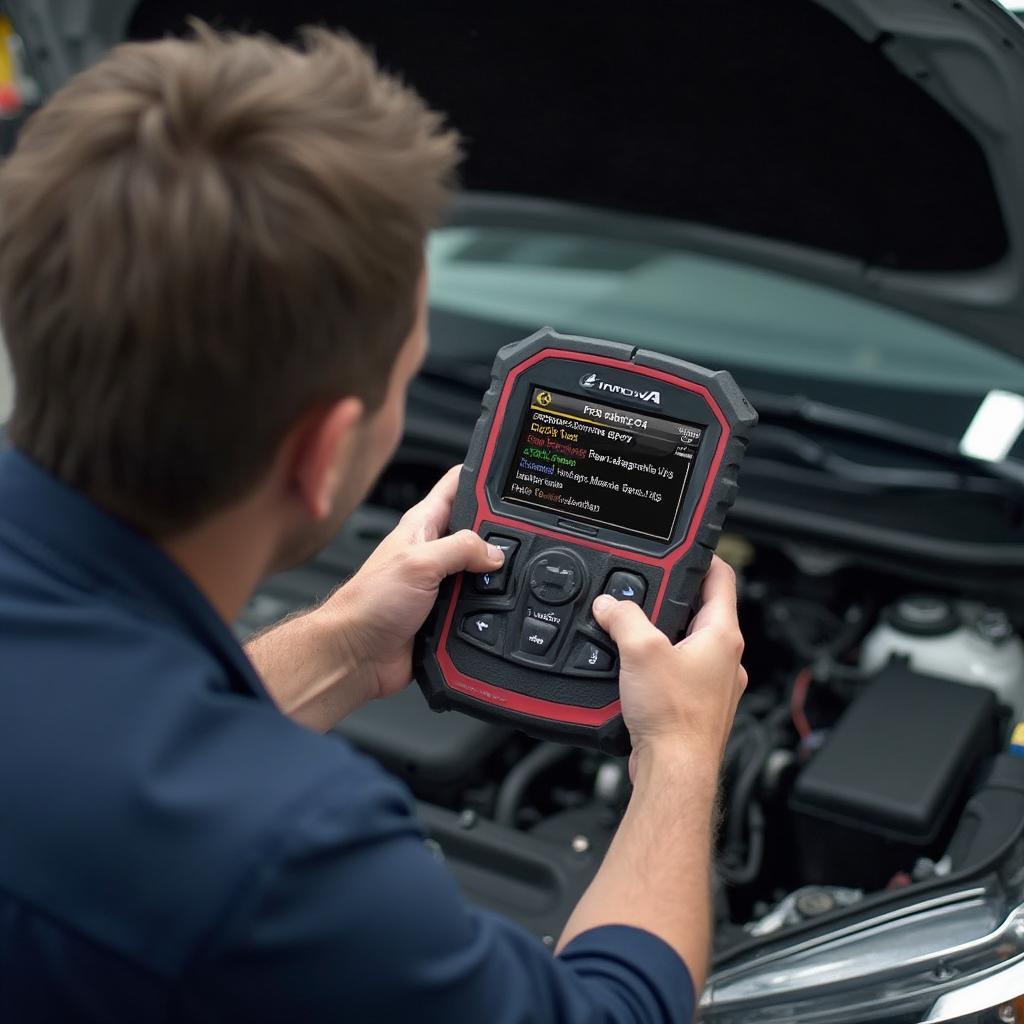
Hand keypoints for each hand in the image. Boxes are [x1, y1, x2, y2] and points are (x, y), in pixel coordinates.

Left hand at [322, 465, 503, 701]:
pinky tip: (492, 613)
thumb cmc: (368, 604)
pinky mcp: (448, 613)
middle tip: (513, 543)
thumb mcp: (418, 563)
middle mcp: (435, 551)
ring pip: (485, 572)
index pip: (458, 485)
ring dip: (493, 580)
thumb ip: (461, 549)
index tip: (509, 477)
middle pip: (481, 531)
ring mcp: (443, 583)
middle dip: (500, 535)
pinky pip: (480, 607)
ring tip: (499, 583)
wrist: (357, 655)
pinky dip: (488, 611)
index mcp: (423, 525)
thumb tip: (495, 552)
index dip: (481, 475)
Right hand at [591, 557, 746, 774]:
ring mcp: (712, 685)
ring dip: (662, 636)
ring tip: (634, 633)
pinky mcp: (694, 707)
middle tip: (647, 592)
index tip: (688, 549)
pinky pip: (676, 674)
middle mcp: (725, 659)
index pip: (722, 579)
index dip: (704, 557)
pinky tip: (633, 673)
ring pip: (687, 645)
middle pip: (701, 612)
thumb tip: (611, 605)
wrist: (674, 772)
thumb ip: (623, 618)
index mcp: (722, 636)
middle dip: (672, 600)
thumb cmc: (674, 718)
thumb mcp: (640, 651)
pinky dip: (657, 667)